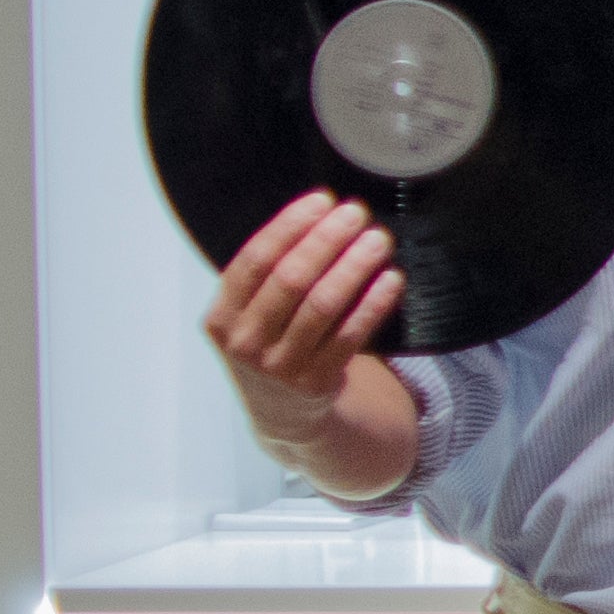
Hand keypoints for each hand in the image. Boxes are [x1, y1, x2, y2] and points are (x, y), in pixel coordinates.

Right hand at [208, 191, 402, 445]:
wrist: (281, 412)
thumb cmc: (269, 344)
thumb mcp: (249, 315)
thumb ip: (270, 274)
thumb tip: (319, 212)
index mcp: (222, 317)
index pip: (254, 260)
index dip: (290, 226)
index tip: (321, 200)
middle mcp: (246, 342)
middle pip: (291, 279)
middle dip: (327, 240)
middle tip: (356, 213)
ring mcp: (280, 366)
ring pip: (323, 305)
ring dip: (354, 266)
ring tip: (378, 239)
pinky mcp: (317, 382)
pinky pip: (352, 334)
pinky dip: (373, 303)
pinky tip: (391, 278)